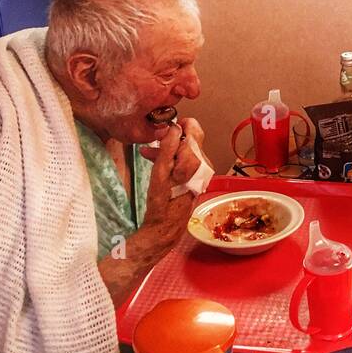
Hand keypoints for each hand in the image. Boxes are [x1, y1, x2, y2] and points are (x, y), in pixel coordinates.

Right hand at [139, 119, 205, 237]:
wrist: (166, 227)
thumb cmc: (162, 202)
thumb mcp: (160, 171)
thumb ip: (168, 147)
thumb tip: (174, 127)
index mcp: (196, 160)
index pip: (194, 129)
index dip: (180, 124)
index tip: (165, 127)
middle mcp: (203, 165)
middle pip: (189, 141)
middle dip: (170, 139)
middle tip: (152, 142)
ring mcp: (201, 173)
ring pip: (185, 151)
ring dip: (168, 149)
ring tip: (148, 154)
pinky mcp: (196, 179)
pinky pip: (185, 162)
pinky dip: (172, 160)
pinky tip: (156, 162)